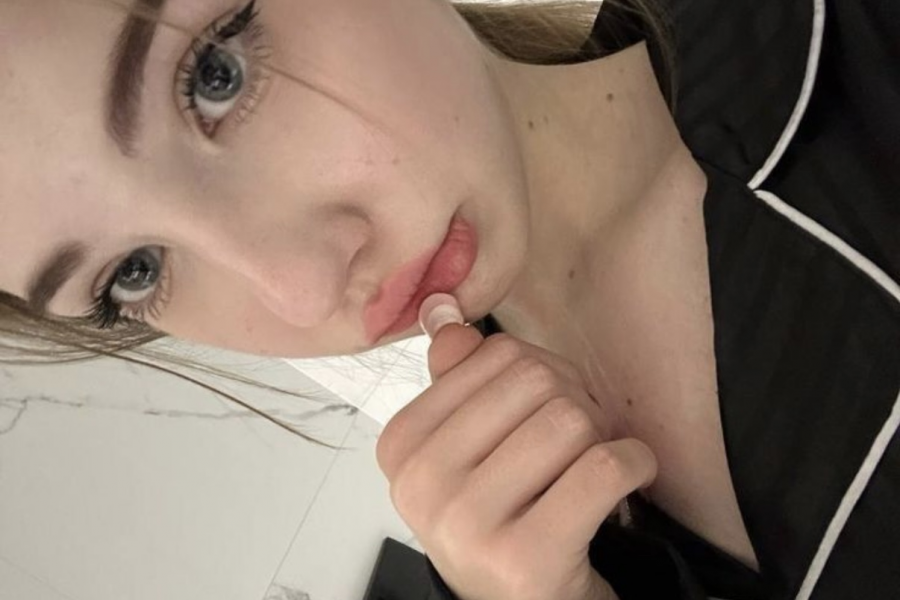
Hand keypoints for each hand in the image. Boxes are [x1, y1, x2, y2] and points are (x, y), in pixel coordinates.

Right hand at [375, 294, 656, 599]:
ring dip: (601, 440)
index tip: (544, 413)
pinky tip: (627, 480)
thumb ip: (458, 378)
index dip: (543, 375)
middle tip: (576, 444)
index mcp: (402, 443)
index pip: (497, 355)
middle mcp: (422, 483)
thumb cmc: (501, 519)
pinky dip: (634, 464)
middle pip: (537, 381)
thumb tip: (444, 311)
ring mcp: (467, 523)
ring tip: (589, 470)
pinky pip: (605, 468)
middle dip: (576, 404)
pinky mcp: (524, 559)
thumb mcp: (469, 446)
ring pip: (571, 420)